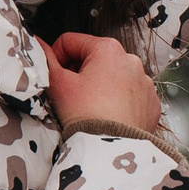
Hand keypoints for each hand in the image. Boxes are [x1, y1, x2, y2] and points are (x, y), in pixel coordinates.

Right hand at [42, 33, 161, 133]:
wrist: (111, 148)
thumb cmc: (86, 115)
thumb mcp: (59, 84)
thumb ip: (46, 60)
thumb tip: (38, 45)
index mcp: (107, 49)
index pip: (70, 41)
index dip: (56, 57)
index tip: (53, 74)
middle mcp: (130, 60)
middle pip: (93, 58)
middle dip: (78, 73)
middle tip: (70, 94)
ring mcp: (143, 82)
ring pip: (112, 77)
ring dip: (99, 86)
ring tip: (89, 107)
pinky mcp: (150, 102)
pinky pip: (129, 95)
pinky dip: (117, 102)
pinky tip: (107, 115)